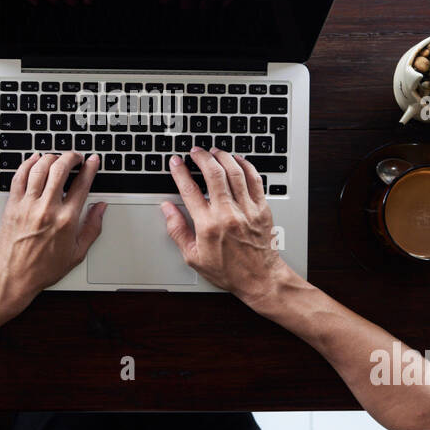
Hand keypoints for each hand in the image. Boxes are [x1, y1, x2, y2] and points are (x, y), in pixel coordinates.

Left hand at [0, 152, 106, 314]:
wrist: (14, 277)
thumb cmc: (44, 268)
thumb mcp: (77, 253)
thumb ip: (92, 227)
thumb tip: (101, 208)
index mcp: (66, 220)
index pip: (82, 184)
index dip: (90, 168)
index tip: (93, 160)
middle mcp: (47, 209)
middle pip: (60, 169)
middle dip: (71, 157)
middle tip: (76, 157)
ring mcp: (27, 205)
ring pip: (40, 168)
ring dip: (51, 157)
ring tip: (57, 158)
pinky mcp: (12, 205)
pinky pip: (19, 176)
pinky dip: (28, 164)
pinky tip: (34, 160)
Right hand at [160, 147, 291, 305]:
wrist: (260, 279)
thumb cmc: (228, 271)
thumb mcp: (193, 257)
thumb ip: (177, 230)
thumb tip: (167, 209)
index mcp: (208, 225)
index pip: (190, 190)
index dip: (180, 172)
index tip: (175, 162)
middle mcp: (228, 214)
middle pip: (213, 174)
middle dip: (201, 157)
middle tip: (195, 151)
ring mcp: (247, 209)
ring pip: (234, 172)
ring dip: (222, 157)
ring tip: (214, 151)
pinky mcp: (262, 208)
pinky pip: (255, 179)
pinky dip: (245, 165)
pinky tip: (237, 160)